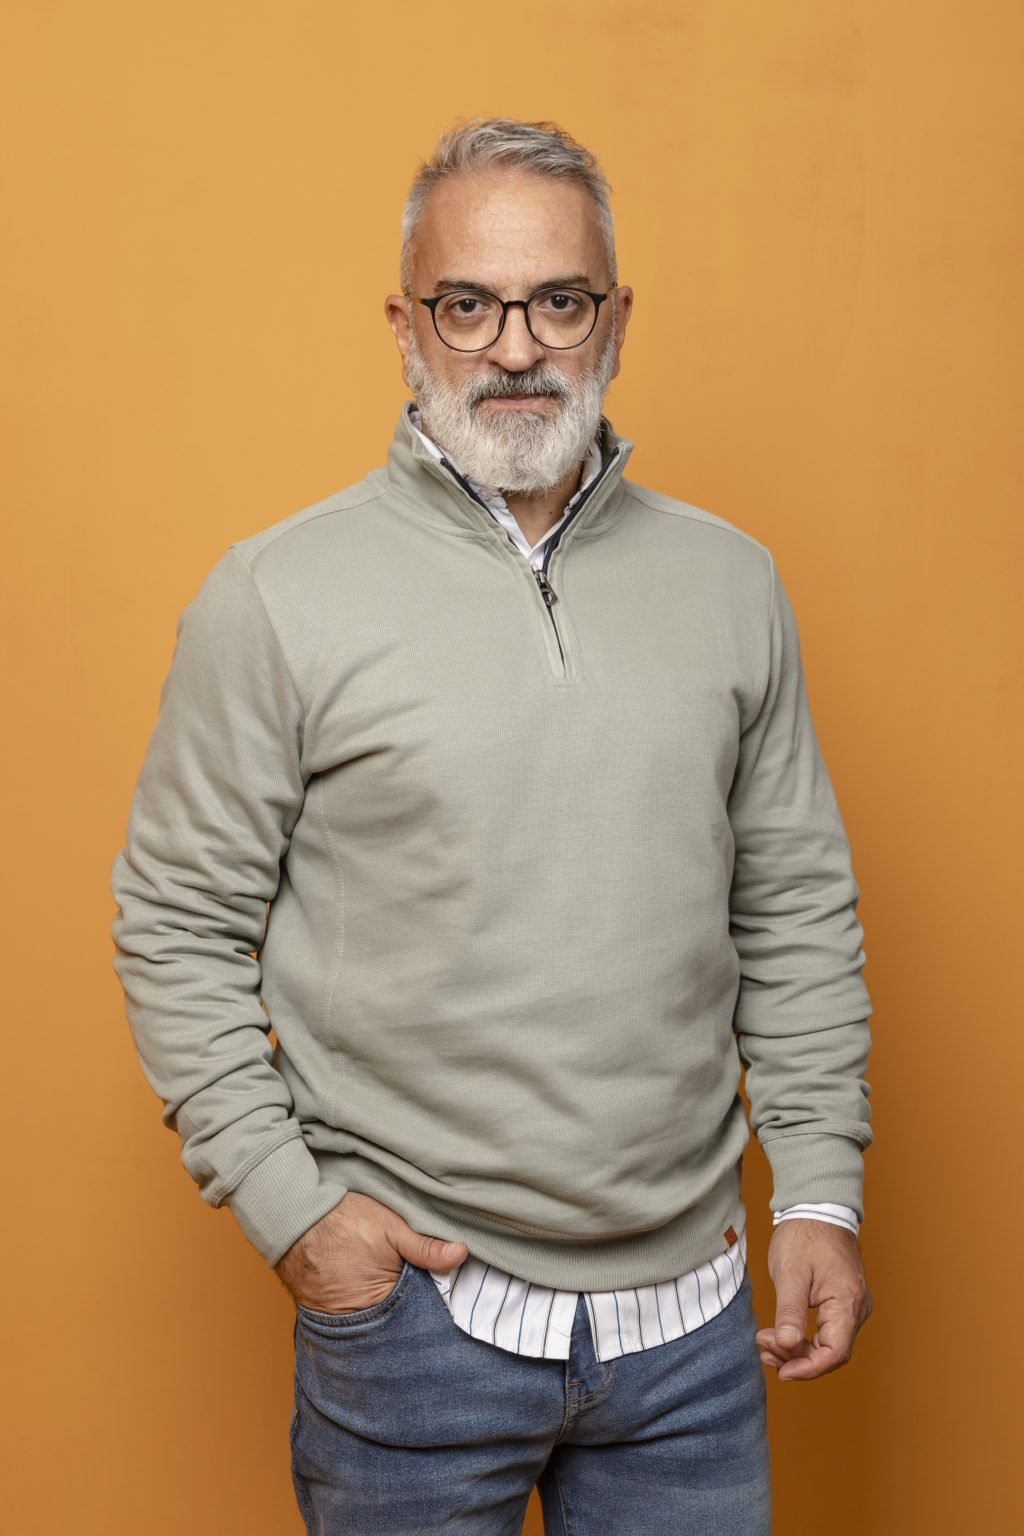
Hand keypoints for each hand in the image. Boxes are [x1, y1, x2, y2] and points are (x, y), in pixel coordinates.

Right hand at [273, 1191, 468, 1313]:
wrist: (294, 1218)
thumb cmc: (344, 1221)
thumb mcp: (392, 1228)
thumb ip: (426, 1247)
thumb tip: (462, 1253)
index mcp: (384, 1301)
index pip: (420, 1314)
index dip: (433, 1306)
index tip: (446, 1299)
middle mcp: (362, 1319)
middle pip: (399, 1323)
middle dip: (412, 1316)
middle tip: (423, 1301)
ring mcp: (342, 1319)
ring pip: (378, 1322)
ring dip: (388, 1313)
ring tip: (395, 1297)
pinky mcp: (328, 1313)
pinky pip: (355, 1318)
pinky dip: (366, 1310)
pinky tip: (371, 1294)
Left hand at [755, 1218, 872, 1381]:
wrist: (816, 1210)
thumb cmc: (804, 1236)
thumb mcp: (790, 1272)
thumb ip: (789, 1311)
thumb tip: (786, 1345)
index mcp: (847, 1302)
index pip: (834, 1353)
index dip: (808, 1369)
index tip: (781, 1371)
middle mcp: (856, 1308)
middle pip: (831, 1353)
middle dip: (797, 1360)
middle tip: (765, 1352)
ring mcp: (852, 1306)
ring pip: (829, 1345)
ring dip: (799, 1351)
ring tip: (767, 1345)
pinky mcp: (842, 1303)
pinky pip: (828, 1332)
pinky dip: (805, 1338)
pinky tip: (782, 1336)